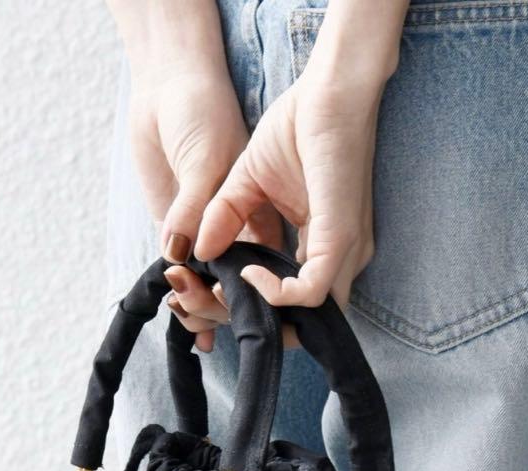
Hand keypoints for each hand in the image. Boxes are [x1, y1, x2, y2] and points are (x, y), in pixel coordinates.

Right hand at [166, 9, 397, 345]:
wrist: (329, 87)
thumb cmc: (298, 126)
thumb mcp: (246, 184)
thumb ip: (223, 221)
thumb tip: (196, 256)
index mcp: (317, 252)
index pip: (275, 306)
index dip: (228, 307)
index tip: (186, 288)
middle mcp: (334, 263)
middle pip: (284, 326)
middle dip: (228, 321)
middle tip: (188, 297)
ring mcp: (342, 256)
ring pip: (300, 322)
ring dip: (247, 316)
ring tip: (209, 287)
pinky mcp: (342, 240)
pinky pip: (311, 293)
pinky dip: (275, 295)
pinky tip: (246, 270)